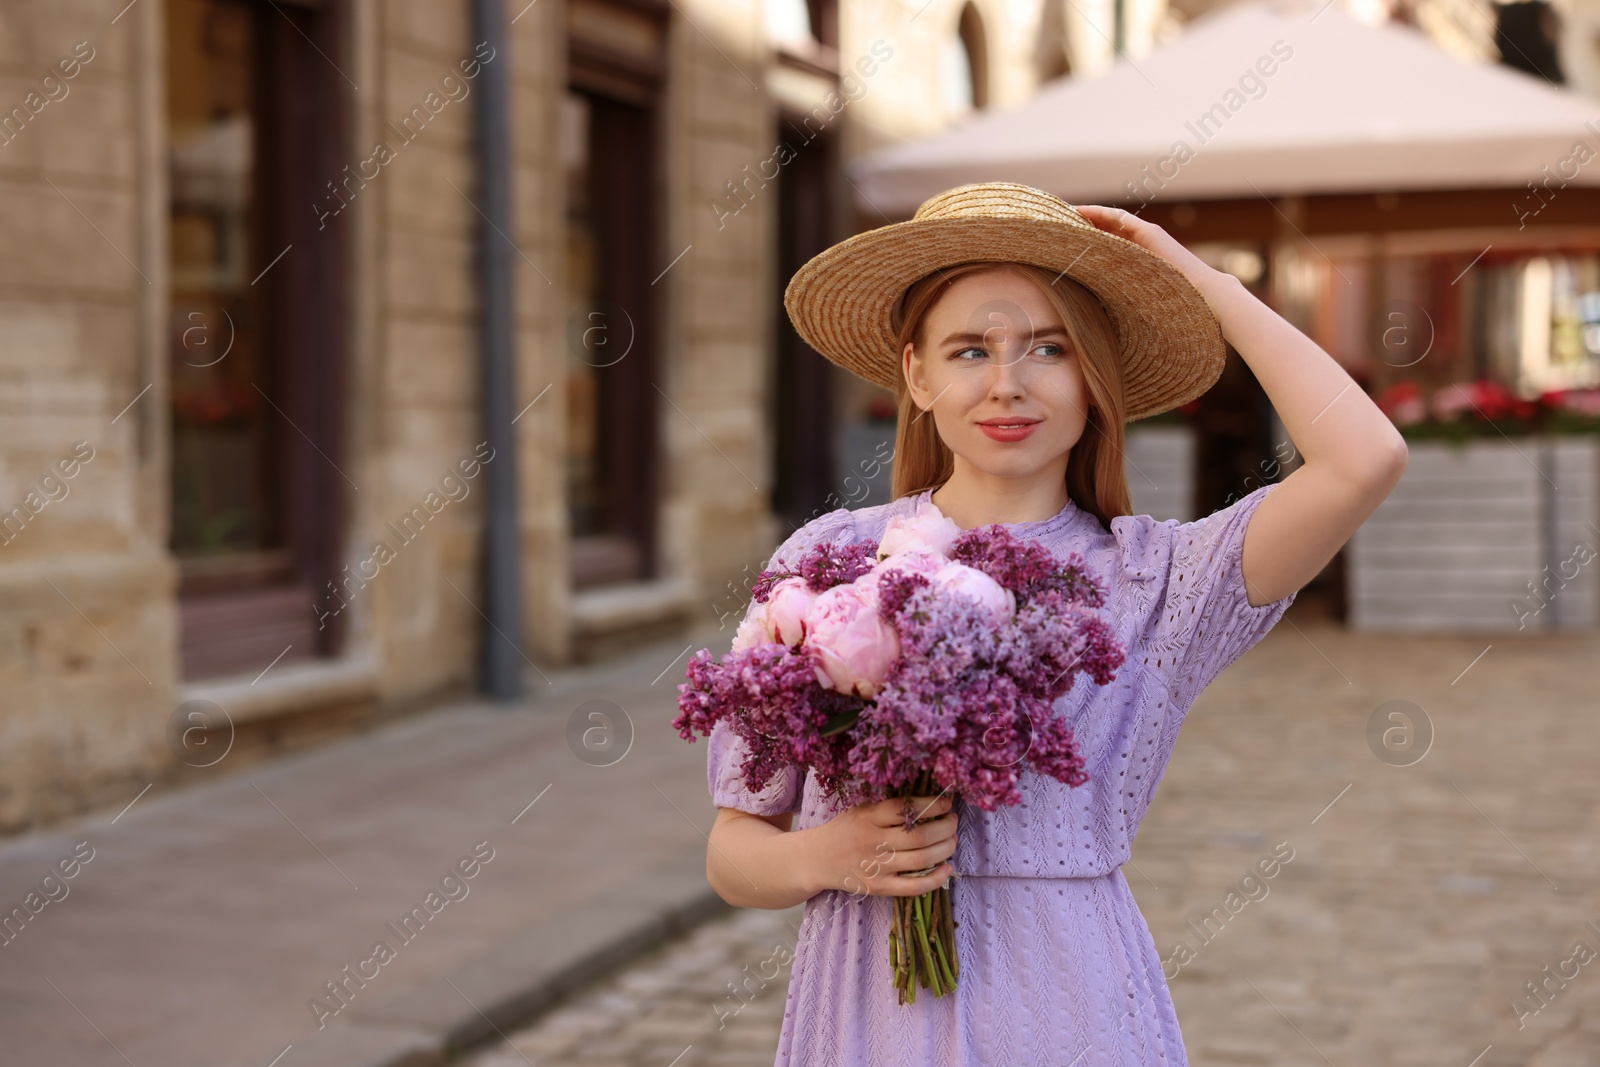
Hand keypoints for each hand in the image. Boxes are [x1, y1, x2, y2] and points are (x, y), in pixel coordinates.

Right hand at [808, 793, 958, 898]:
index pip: (905, 808)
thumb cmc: (845, 830)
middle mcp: (873, 841)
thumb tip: (929, 803)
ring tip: (952, 840)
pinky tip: (947, 868)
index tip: (947, 803)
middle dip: (945, 827)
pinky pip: (914, 887)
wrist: (817, 859)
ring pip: (921, 859)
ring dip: (945, 848)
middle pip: (919, 835)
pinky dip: (936, 878)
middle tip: (952, 822)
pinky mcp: (879, 887)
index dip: (932, 805)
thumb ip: (889, 808)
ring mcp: (877, 867)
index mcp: (868, 817)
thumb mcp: (861, 810)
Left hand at [1072, 204, 1231, 302]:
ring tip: (1064, 214)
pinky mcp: (1150, 232)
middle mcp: (1138, 245)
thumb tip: (1091, 317)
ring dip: (1086, 216)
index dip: (1082, 241)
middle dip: (1080, 226)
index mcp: (1133, 260)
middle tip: (1055, 224)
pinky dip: (1100, 214)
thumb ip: (1116, 299)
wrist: (1202, 296)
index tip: (1060, 243)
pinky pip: (1120, 218)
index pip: (1103, 245)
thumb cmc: (1172, 305)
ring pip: (1109, 221)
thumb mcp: (1134, 300)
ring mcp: (1145, 236)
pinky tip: (1082, 212)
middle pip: (1103, 230)